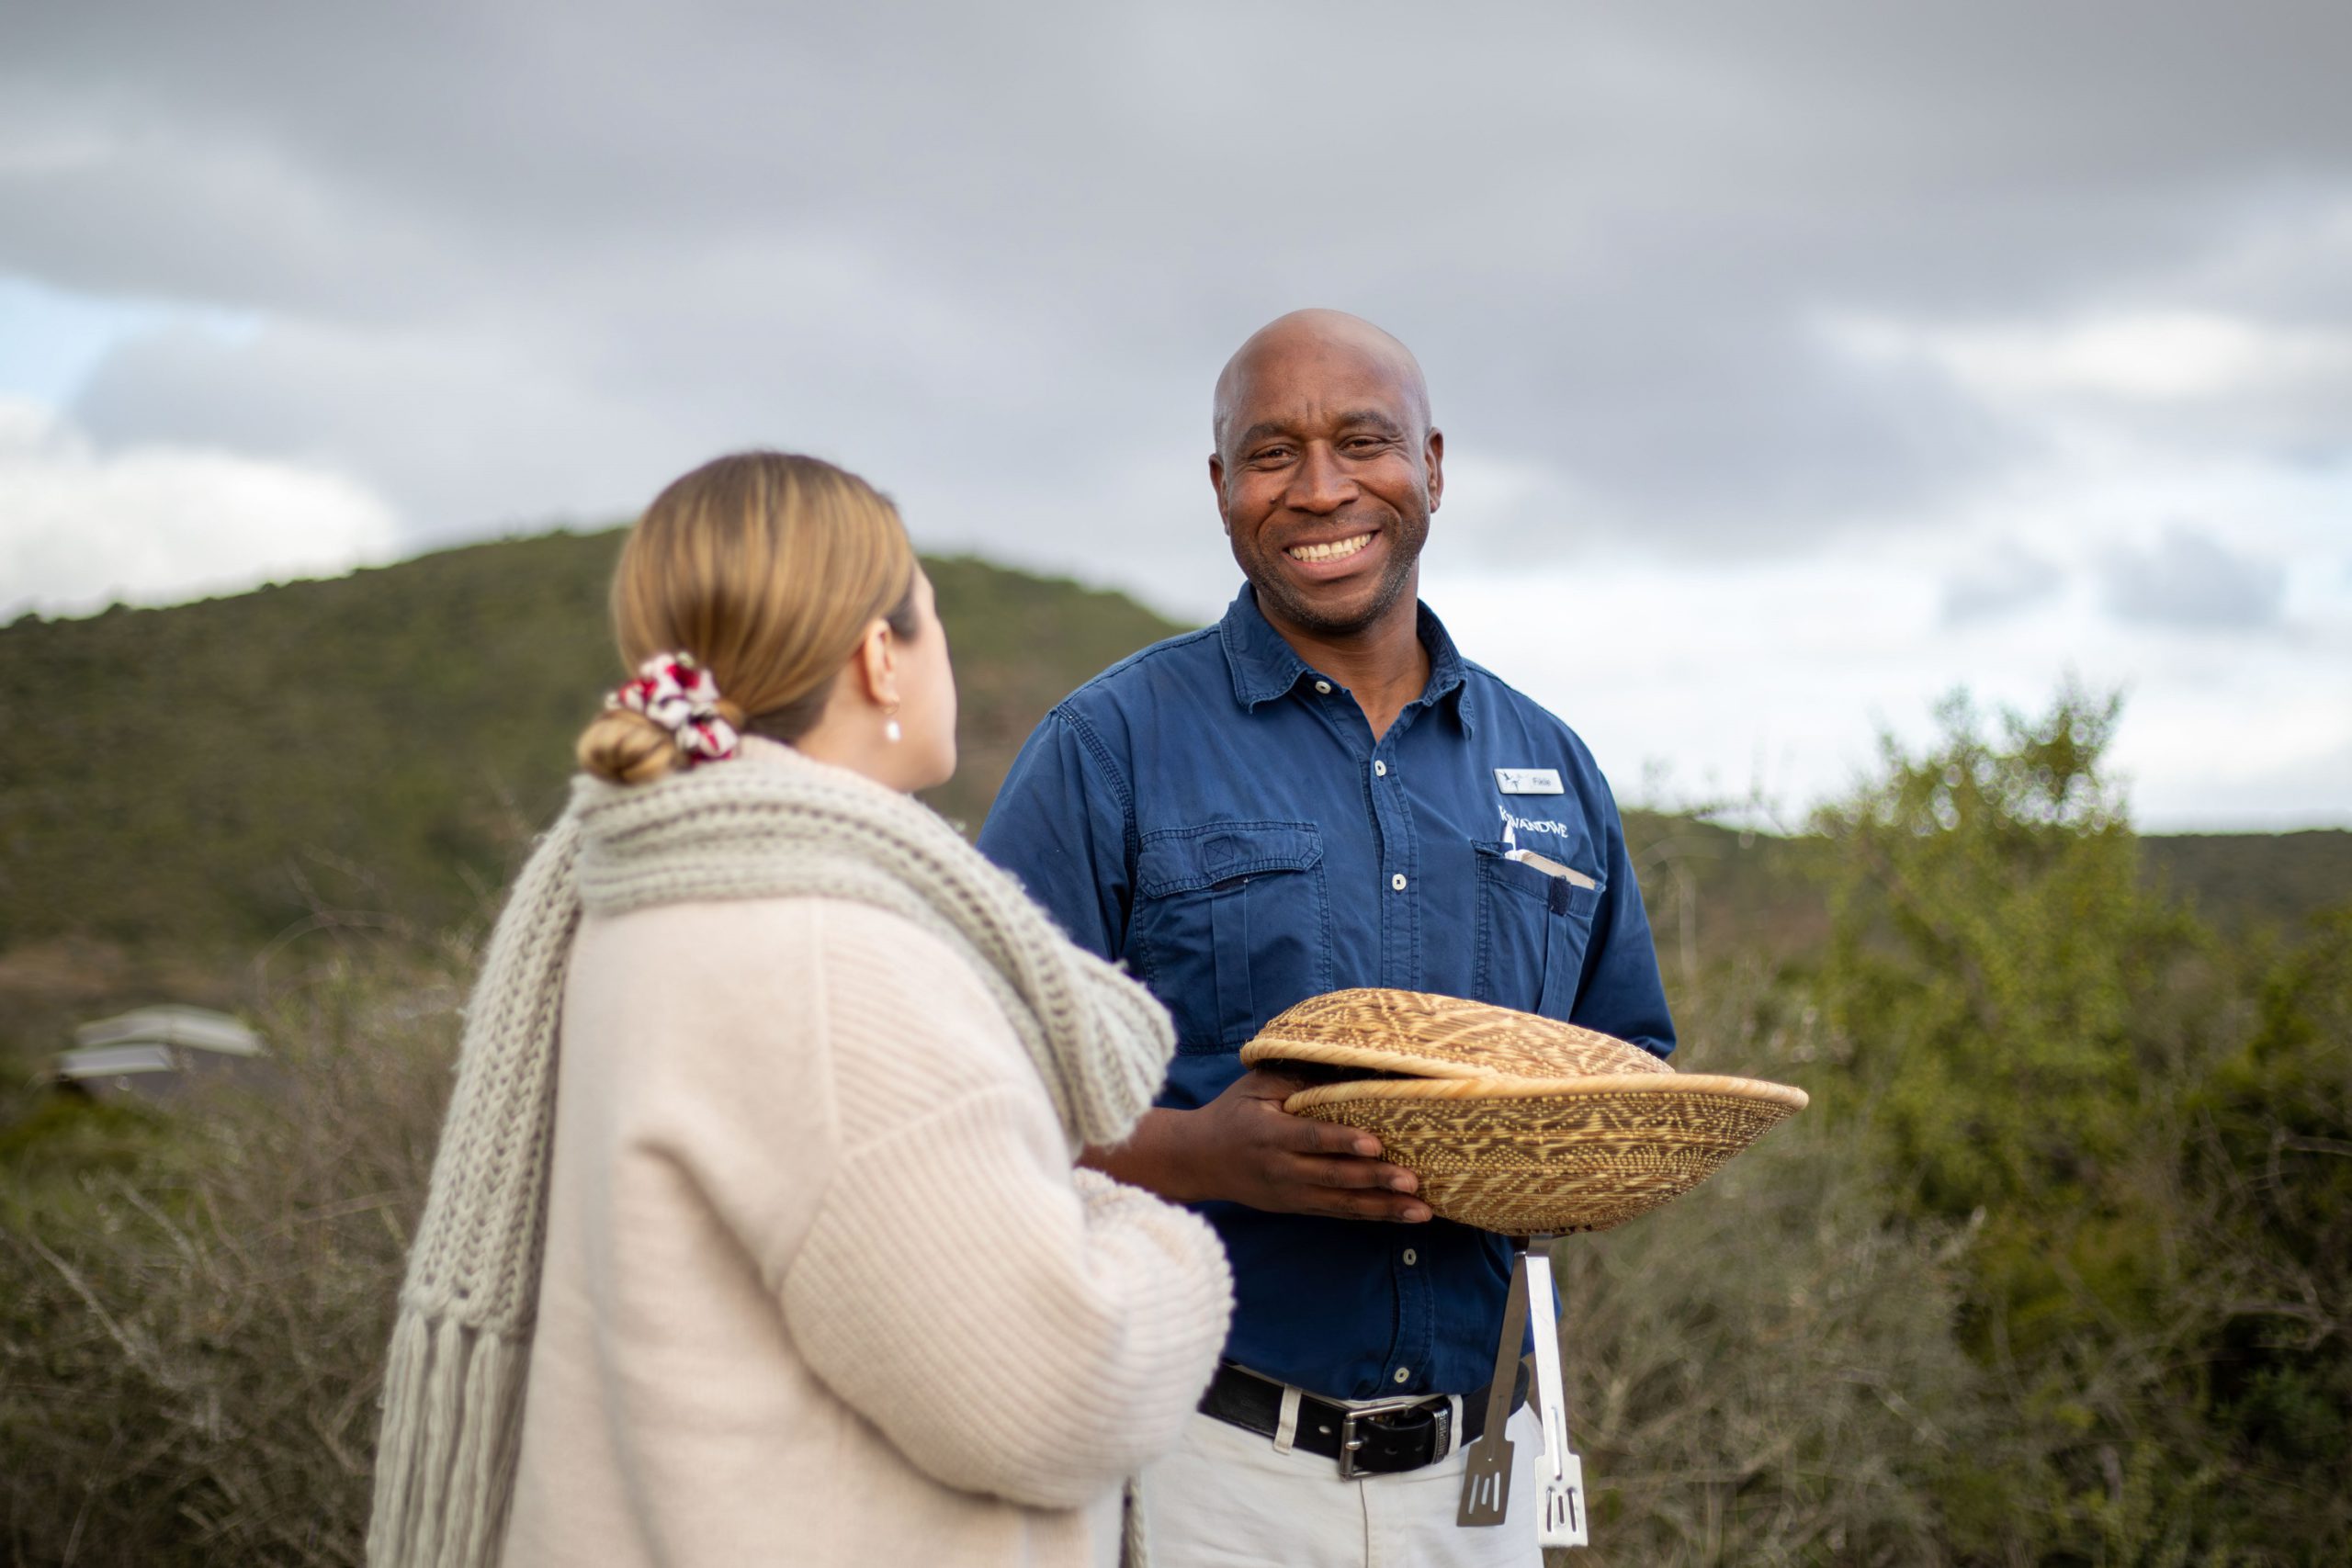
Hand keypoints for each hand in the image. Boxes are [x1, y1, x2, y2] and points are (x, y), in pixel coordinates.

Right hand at [1087, 1068, 1430, 1221]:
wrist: (1198, 1160)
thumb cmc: (1232, 1113)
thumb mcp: (1256, 1086)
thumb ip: (1296, 1080)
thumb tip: (1343, 1067)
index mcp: (1270, 1134)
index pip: (1312, 1139)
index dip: (1343, 1142)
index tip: (1375, 1144)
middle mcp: (1282, 1169)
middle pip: (1334, 1177)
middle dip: (1375, 1180)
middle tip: (1412, 1181)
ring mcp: (1291, 1194)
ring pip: (1343, 1203)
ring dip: (1384, 1207)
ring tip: (1421, 1210)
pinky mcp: (1298, 1207)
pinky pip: (1340, 1213)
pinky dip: (1372, 1215)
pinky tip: (1402, 1216)